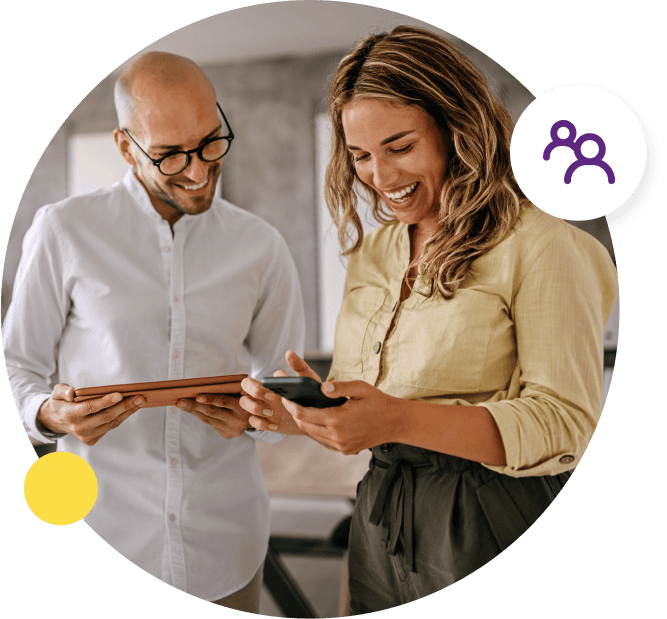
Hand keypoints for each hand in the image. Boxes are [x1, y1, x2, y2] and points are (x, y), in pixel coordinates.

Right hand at [38, 383, 145, 445]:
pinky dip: (122, 417)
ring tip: (140, 401)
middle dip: (125, 406)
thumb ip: (63, 390)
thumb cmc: (60, 402)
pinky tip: (131, 408)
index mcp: (70, 414)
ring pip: (112, 423)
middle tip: (140, 397)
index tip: (119, 394)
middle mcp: (79, 428)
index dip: (105, 401)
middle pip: (106, 416)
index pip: (90, 407)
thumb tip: (72, 393)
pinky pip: (111, 426)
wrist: (55, 421)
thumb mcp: (56, 392)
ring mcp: (86, 436)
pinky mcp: (92, 440)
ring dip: (128, 412)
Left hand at [176, 393, 251, 438]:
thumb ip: (231, 389)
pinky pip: (211, 424)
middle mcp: (238, 420)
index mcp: (243, 407)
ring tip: (181, 403)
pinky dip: (200, 415)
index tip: (197, 396)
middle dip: (194, 406)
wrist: (262, 416)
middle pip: (212, 412)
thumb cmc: (248, 397)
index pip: (224, 402)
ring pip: (209, 419)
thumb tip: (203, 386)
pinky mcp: (228, 435)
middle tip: (179, 401)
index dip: (211, 399)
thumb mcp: (246, 391)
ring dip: (194, 411)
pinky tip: (191, 409)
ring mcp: (233, 429)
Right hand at [239, 350, 319, 434]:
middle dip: (254, 393)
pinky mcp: (266, 421)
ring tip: (272, 412)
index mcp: (269, 383)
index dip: (258, 387)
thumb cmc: (310, 393)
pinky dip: (261, 423)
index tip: (275, 392)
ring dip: (255, 408)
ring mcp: (262, 407)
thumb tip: (289, 353)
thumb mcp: (307, 378)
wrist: (317, 415)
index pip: (251, 381)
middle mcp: (262, 394)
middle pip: (244, 389)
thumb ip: (299, 366)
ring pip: (245, 404)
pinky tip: (274, 424)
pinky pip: (253, 422)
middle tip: (272, 398)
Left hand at [283, 379, 405, 454]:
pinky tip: (317, 420)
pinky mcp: (345, 450)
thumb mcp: (360, 388)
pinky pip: (324, 440)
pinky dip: (317, 430)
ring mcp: (341, 445)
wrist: (395, 422)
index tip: (285, 399)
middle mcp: (337, 435)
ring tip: (300, 410)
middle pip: (306, 426)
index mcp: (338, 419)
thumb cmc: (378, 401)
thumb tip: (321, 387)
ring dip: (305, 423)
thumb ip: (339, 386)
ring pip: (314, 435)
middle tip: (290, 403)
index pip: (305, 414)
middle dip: (295, 415)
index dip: (292, 407)